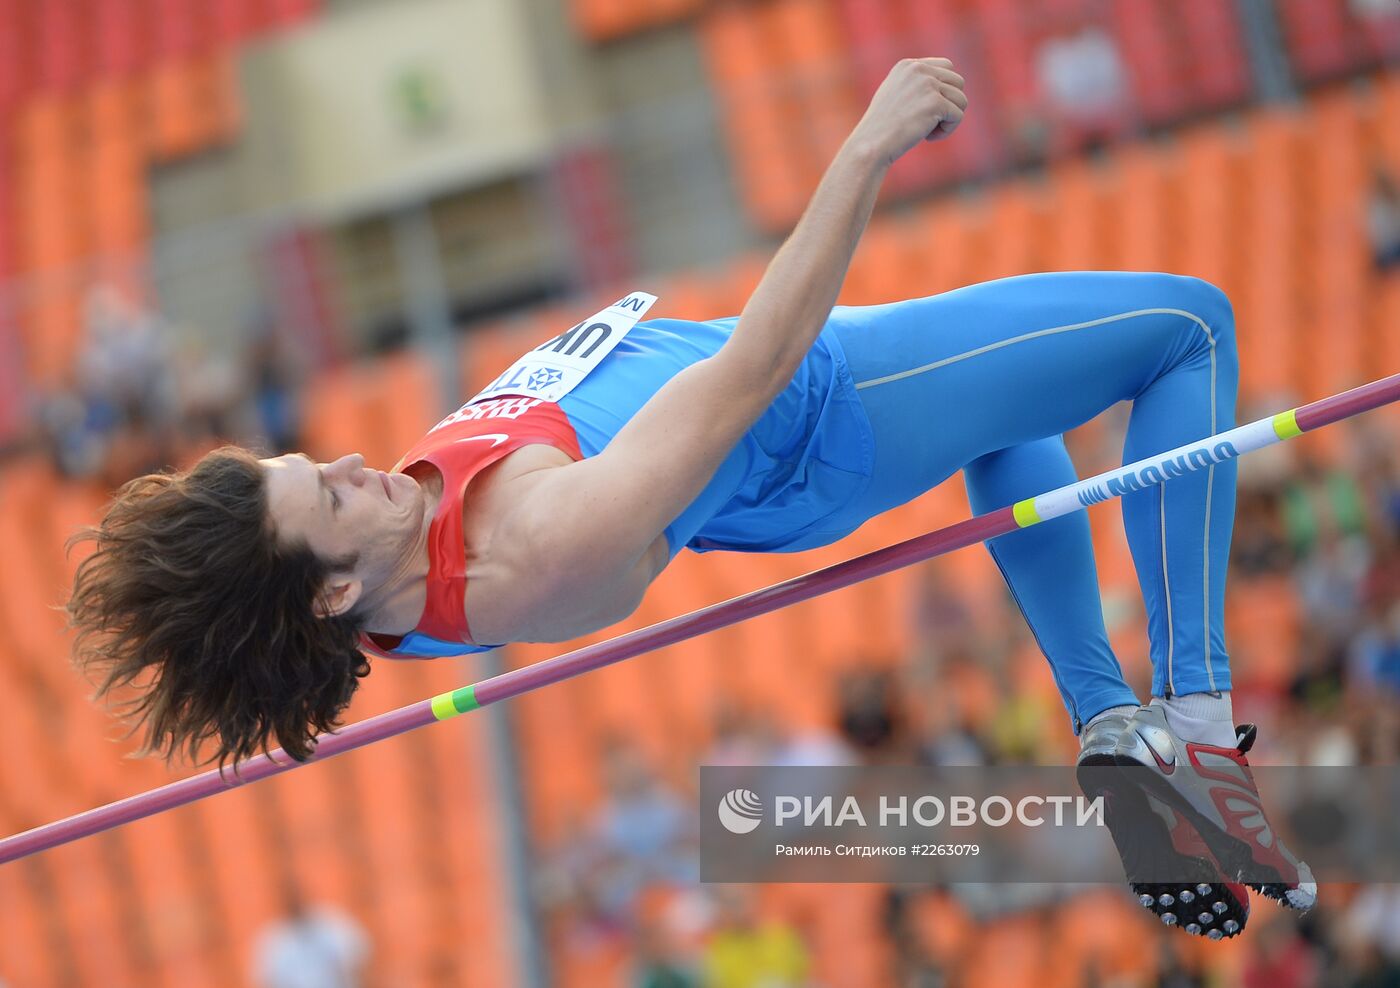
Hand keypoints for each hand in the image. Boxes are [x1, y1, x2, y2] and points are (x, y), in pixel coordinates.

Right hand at [848, 58, 967, 166]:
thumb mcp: (895, 95)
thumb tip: (944, 87)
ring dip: (949, 119)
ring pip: (961, 100)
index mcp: (908, 65)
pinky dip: (947, 130)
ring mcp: (928, 84)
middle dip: (950, 104)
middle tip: (931, 122)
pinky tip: (929, 137)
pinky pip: (958, 116)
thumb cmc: (882, 127)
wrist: (872, 143)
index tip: (928, 110)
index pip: (946, 66)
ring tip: (929, 131)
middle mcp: (919, 69)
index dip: (944, 90)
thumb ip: (916, 85)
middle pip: (958, 82)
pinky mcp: (936, 102)